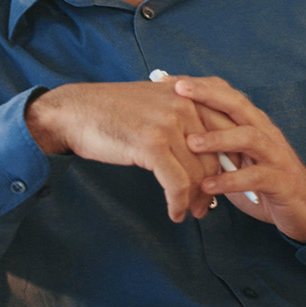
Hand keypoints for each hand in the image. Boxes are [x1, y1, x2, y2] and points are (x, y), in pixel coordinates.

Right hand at [25, 82, 235, 221]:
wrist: (75, 112)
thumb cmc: (113, 112)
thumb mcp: (156, 103)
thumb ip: (185, 117)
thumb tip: (207, 149)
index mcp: (190, 93)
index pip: (227, 129)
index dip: (231, 160)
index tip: (228, 180)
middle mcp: (185, 104)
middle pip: (217, 153)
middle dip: (217, 184)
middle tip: (209, 204)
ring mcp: (169, 124)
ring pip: (200, 173)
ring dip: (198, 199)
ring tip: (193, 213)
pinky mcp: (152, 144)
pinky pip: (178, 183)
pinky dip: (179, 203)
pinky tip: (175, 213)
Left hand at [169, 76, 305, 242]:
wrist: (304, 208)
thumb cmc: (262, 181)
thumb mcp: (235, 158)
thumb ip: (213, 144)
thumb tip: (173, 132)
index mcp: (252, 123)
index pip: (226, 94)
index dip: (198, 85)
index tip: (166, 80)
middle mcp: (266, 132)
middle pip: (238, 104)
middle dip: (207, 95)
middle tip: (178, 91)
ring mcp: (275, 156)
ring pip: (249, 137)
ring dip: (219, 138)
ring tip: (191, 142)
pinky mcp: (281, 182)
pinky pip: (256, 176)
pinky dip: (231, 180)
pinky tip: (207, 185)